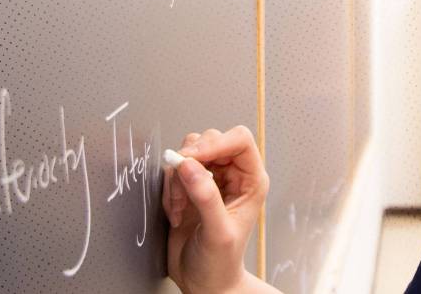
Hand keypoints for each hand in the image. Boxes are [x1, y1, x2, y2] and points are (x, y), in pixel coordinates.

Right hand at [162, 126, 275, 293]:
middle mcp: (232, 175)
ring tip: (182, 209)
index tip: (192, 158)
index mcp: (251, 181)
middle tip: (183, 192)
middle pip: (209, 140)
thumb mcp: (217, 232)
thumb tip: (189, 165)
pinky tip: (177, 213)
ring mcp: (209, 179)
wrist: (203, 281)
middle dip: (190, 163)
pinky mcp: (188, 186)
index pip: (239, 140)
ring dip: (177, 180)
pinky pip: (173, 171)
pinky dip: (169, 190)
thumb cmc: (221, 263)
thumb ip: (206, 197)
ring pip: (188, 153)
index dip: (216, 142)